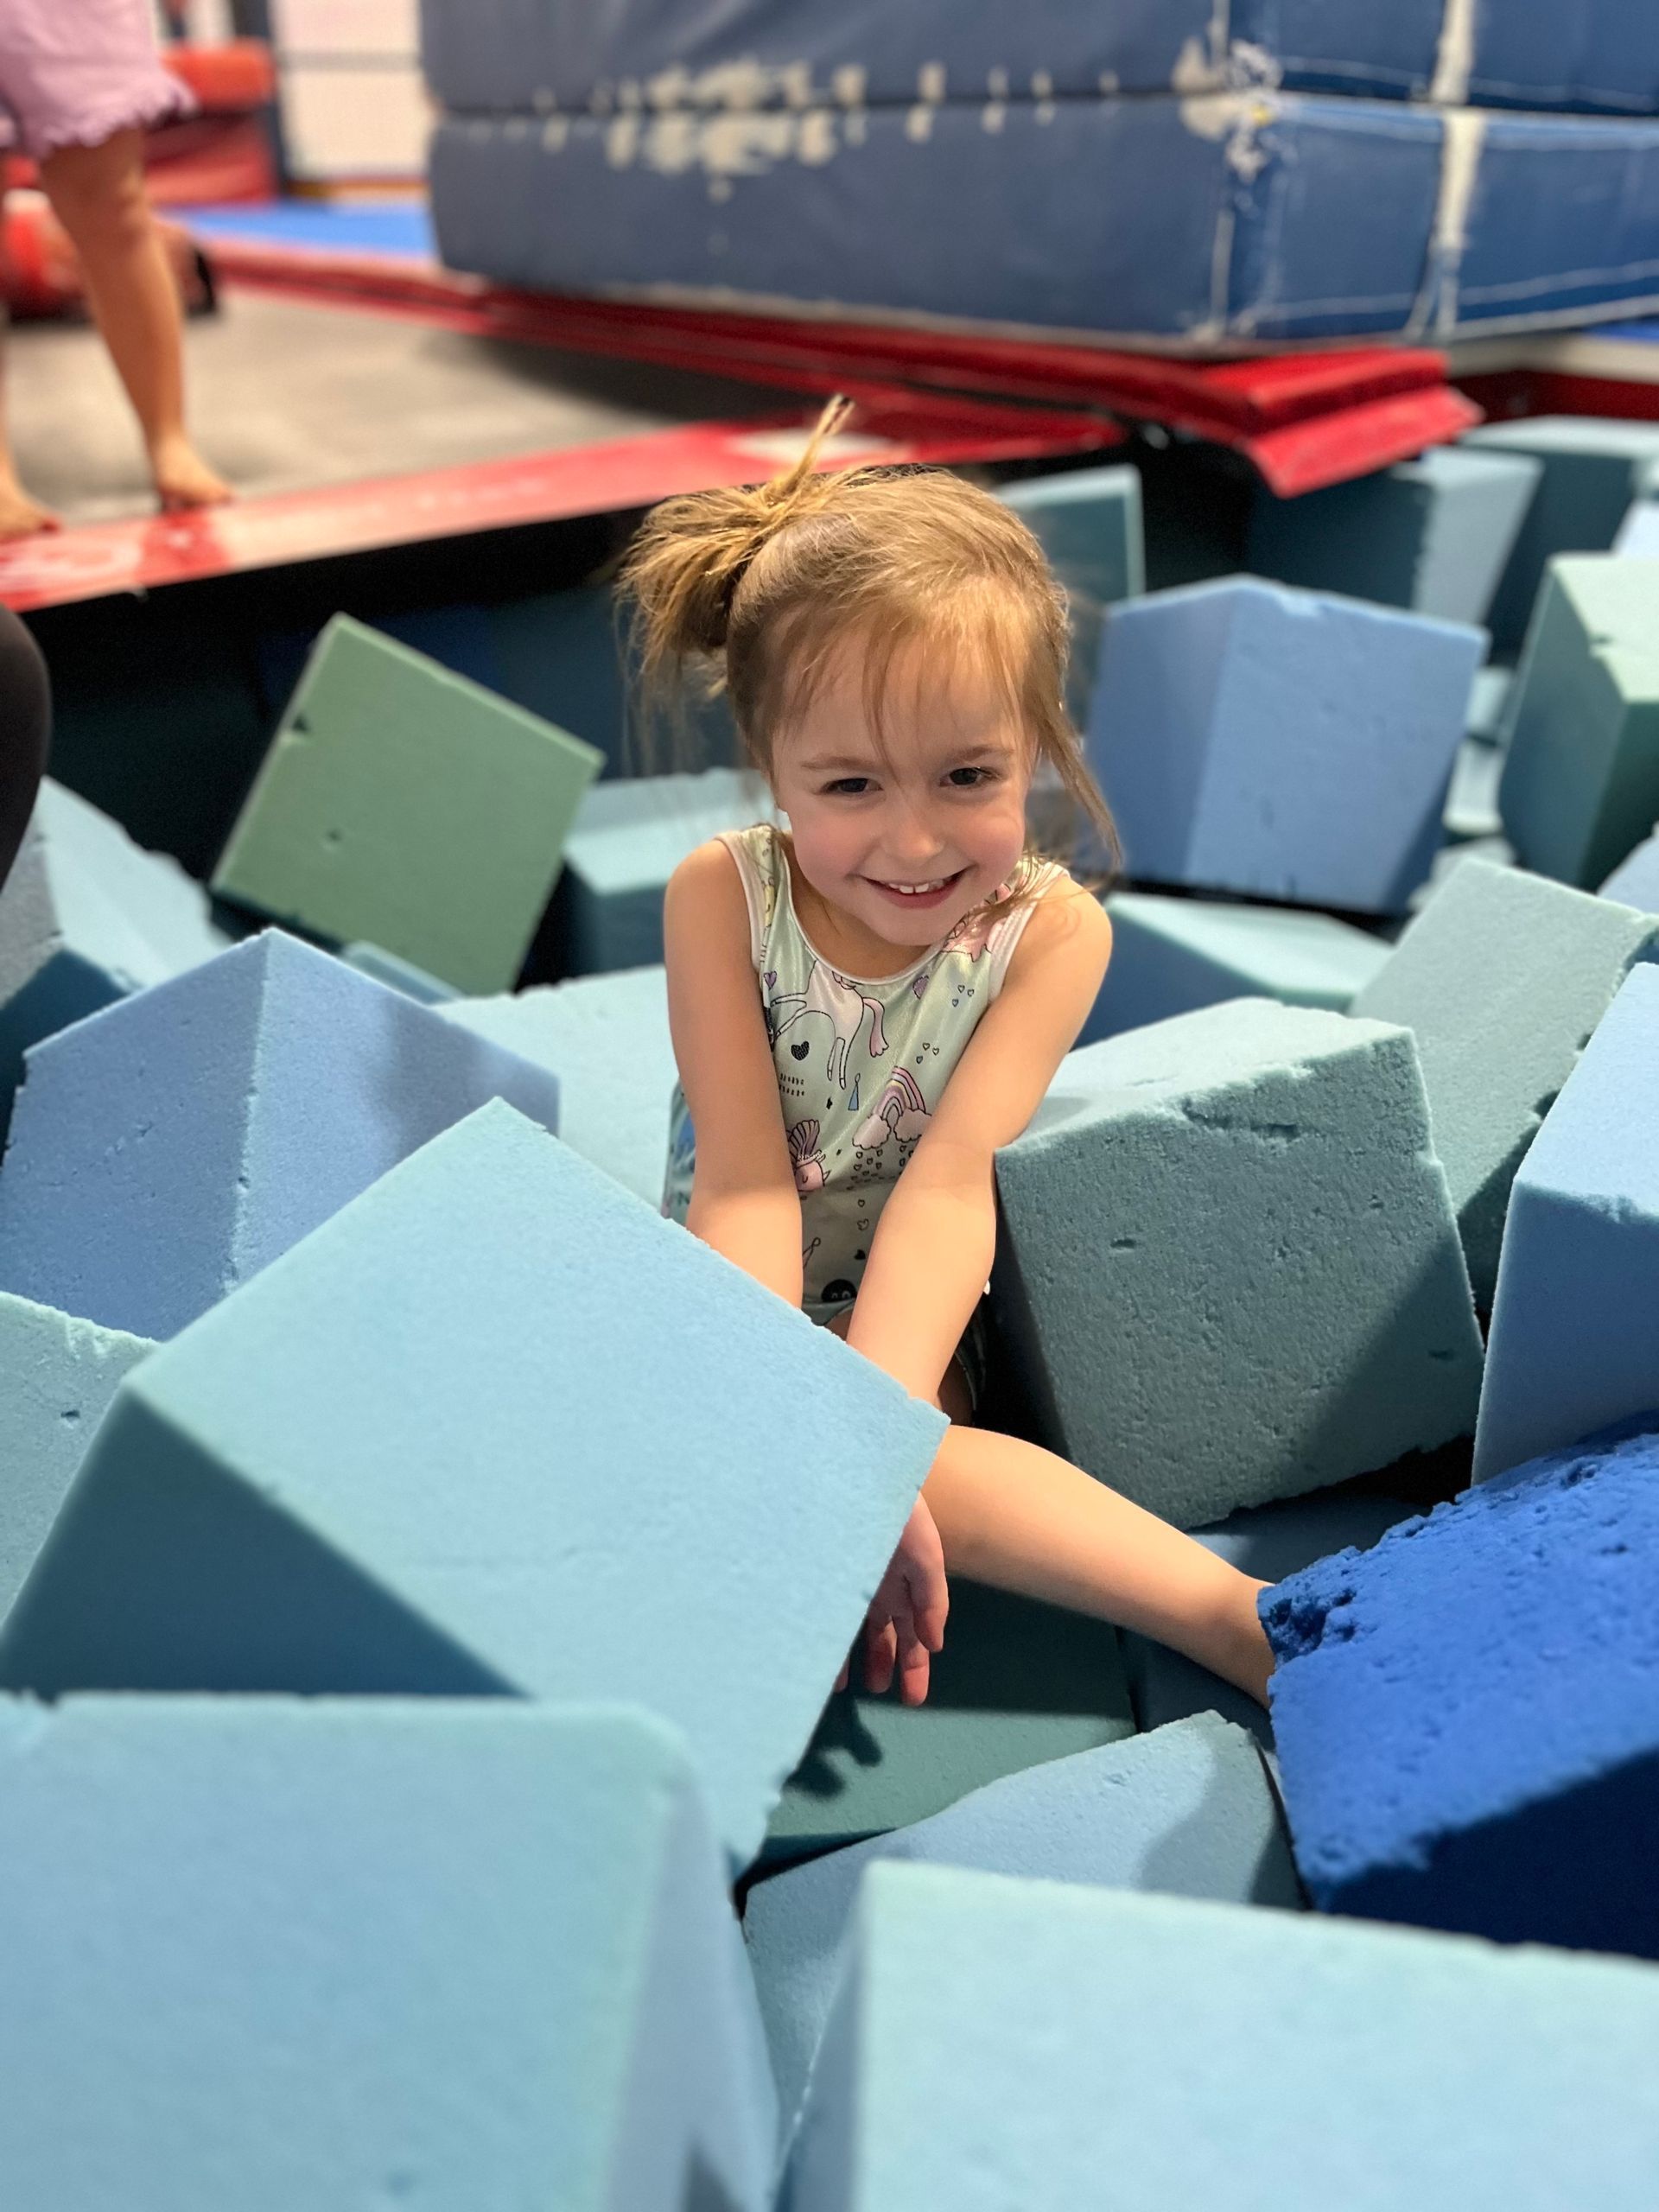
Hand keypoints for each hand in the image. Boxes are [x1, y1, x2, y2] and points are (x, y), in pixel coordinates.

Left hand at [835, 1494, 949, 1706]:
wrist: (856, 1471)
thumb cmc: (897, 1510)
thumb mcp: (924, 1553)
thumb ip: (931, 1598)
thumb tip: (935, 1645)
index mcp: (906, 1584)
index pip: (913, 1634)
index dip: (916, 1666)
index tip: (914, 1699)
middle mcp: (878, 1587)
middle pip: (885, 1635)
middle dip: (888, 1665)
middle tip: (886, 1697)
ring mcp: (848, 1581)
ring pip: (851, 1629)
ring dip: (851, 1657)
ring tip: (842, 1688)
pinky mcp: (821, 1575)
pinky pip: (821, 1613)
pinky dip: (822, 1636)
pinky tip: (814, 1655)